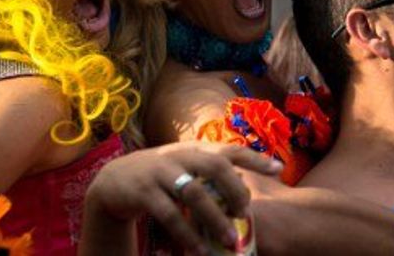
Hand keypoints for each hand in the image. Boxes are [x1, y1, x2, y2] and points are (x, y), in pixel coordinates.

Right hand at [83, 141, 281, 253]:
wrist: (114, 181)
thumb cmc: (160, 175)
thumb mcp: (184, 165)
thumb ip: (211, 170)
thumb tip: (247, 181)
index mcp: (194, 149)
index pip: (229, 149)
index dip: (255, 157)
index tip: (279, 169)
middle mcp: (179, 155)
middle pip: (214, 166)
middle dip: (235, 189)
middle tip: (247, 213)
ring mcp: (160, 172)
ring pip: (193, 193)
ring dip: (214, 219)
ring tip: (231, 241)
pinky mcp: (143, 192)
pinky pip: (169, 215)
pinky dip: (186, 235)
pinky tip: (200, 250)